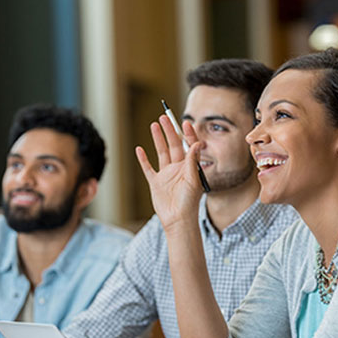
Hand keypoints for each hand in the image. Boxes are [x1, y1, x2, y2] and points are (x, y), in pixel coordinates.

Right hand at [136, 115, 202, 232]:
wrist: (178, 220)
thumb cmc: (189, 202)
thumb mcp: (193, 180)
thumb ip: (193, 161)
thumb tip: (197, 143)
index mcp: (189, 167)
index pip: (188, 146)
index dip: (187, 134)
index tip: (185, 122)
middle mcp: (178, 168)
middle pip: (174, 145)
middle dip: (170, 131)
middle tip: (165, 117)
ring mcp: (166, 175)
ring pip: (161, 152)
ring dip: (158, 139)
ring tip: (154, 125)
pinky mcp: (156, 182)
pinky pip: (148, 168)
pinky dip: (143, 159)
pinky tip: (139, 149)